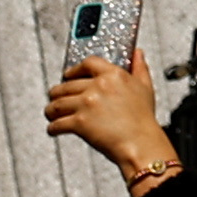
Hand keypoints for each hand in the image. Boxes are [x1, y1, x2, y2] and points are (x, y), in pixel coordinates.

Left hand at [45, 49, 166, 180]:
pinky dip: (52, 128)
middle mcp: (97, 86)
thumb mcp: (145, 87)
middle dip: (57, 93)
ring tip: (51, 114)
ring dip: (51, 110)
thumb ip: (139, 68)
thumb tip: (138, 53)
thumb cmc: (143, 119)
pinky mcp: (79, 122)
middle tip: (55, 98)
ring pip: (57, 104)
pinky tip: (53, 129)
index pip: (87, 63)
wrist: (140, 143)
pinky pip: (57, 124)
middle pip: (66, 85)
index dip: (74, 70)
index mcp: (112, 75)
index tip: (68, 74)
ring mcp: (87, 104)